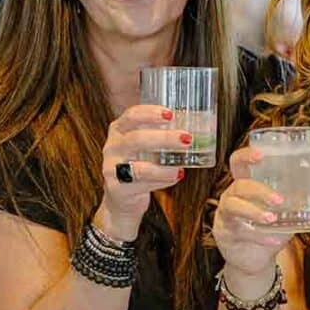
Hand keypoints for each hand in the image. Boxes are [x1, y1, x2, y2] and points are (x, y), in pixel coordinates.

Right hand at [98, 105, 188, 239]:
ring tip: (181, 167)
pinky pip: (142, 186)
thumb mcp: (144, 145)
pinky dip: (162, 182)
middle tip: (187, 138)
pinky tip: (175, 177)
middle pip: (136, 139)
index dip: (150, 113)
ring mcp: (112, 169)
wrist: (122, 196)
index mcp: (119, 130)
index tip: (171, 114)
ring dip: (164, 168)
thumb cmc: (139, 163)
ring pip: (139, 168)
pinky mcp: (118, 189)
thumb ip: (161, 134)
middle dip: (164, 138)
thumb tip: (198, 128)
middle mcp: (113, 147)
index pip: (131, 115)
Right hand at [213, 147, 291, 289]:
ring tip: (272, 218)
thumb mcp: (288, 211)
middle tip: (279, 199)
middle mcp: (233, 196)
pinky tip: (274, 240)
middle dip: (259, 190)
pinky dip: (259, 237)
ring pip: (234, 206)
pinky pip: (240, 232)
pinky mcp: (226, 234)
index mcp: (246, 184)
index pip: (239, 162)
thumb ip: (304, 195)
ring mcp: (226, 215)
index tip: (260, 154)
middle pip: (239, 185)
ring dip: (254, 211)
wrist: (256, 260)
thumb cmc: (270, 228)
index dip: (247, 156)